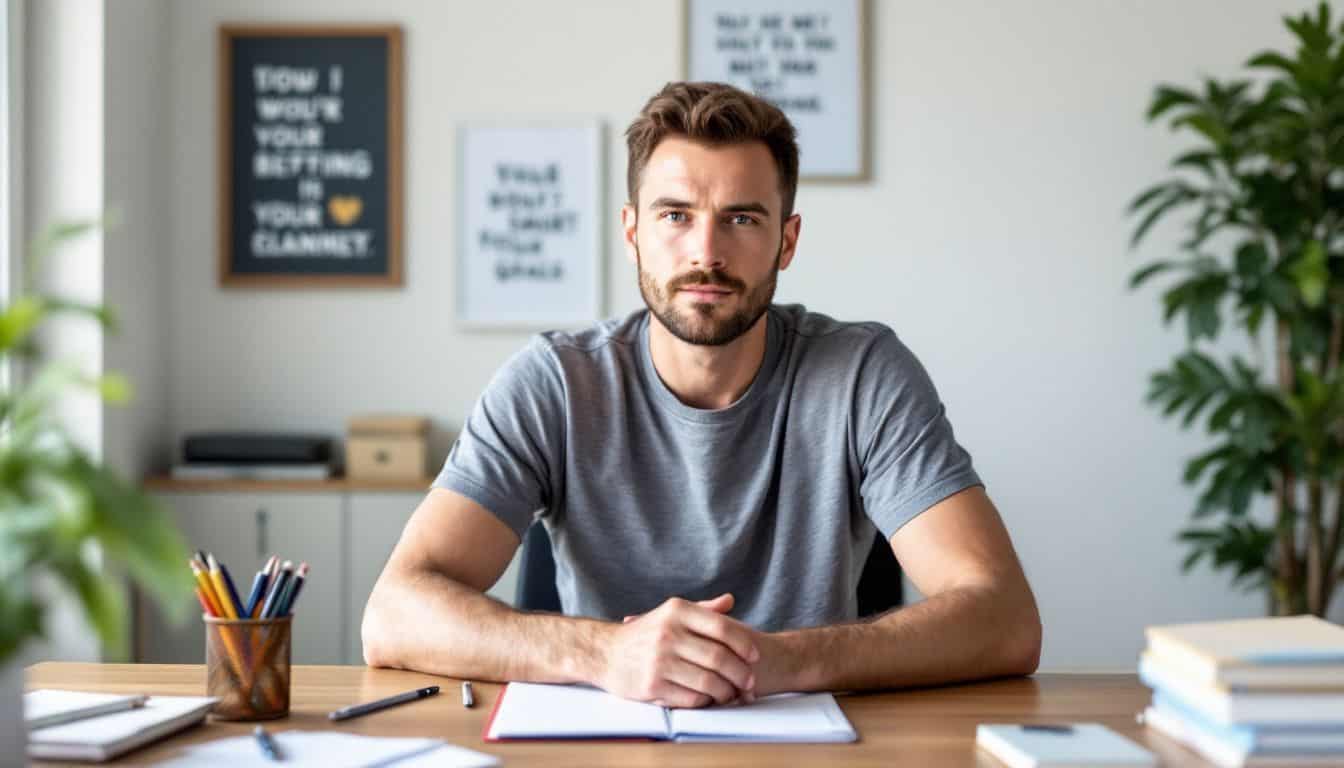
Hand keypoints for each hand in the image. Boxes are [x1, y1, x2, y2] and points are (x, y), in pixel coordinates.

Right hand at [597, 593, 760, 707]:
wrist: (604, 652)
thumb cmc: (644, 634)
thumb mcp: (670, 614)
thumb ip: (702, 610)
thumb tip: (730, 601)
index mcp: (676, 611)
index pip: (721, 627)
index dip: (743, 644)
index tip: (755, 656)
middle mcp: (668, 633)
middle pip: (719, 657)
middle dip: (741, 673)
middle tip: (749, 682)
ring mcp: (659, 660)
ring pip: (708, 682)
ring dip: (727, 692)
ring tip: (733, 694)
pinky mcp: (652, 685)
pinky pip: (691, 698)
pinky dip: (706, 702)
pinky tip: (709, 699)